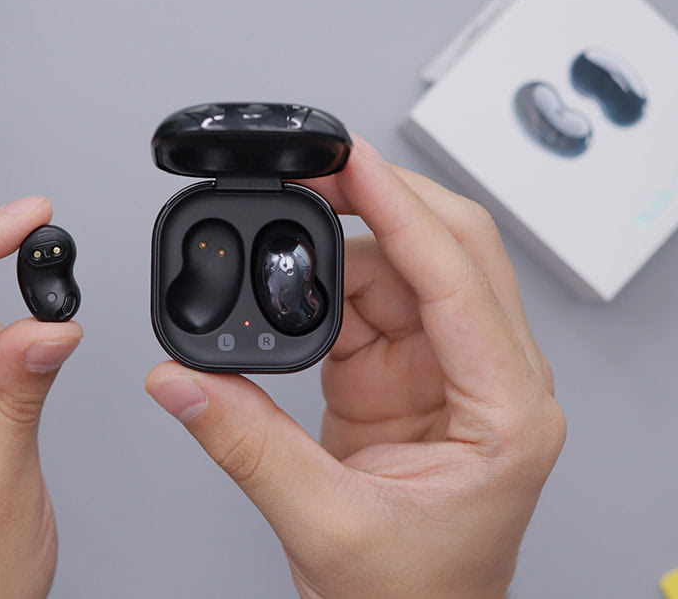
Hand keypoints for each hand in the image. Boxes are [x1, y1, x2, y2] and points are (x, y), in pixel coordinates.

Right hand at [145, 138, 565, 598]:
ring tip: (282, 242)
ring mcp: (443, 371)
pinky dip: (324, 286)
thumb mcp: (325, 526)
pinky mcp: (402, 374)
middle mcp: (487, 378)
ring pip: (402, 268)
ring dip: (345, 248)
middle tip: (323, 169)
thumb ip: (246, 445)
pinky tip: (292, 286)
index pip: (458, 282)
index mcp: (505, 412)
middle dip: (386, 201)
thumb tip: (182, 380)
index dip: (400, 211)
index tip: (352, 163)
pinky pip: (367, 303)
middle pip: (449, 250)